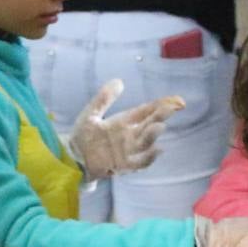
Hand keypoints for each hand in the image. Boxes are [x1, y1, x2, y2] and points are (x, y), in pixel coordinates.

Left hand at [66, 79, 183, 179]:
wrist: (71, 158)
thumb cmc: (81, 136)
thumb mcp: (91, 114)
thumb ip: (104, 98)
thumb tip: (119, 81)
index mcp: (123, 122)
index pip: (145, 112)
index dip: (160, 106)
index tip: (176, 100)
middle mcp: (129, 136)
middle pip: (149, 125)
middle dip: (161, 117)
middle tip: (171, 108)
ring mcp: (127, 151)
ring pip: (145, 143)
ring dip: (152, 135)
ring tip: (159, 126)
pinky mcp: (122, 165)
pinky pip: (139, 163)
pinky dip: (149, 158)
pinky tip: (157, 150)